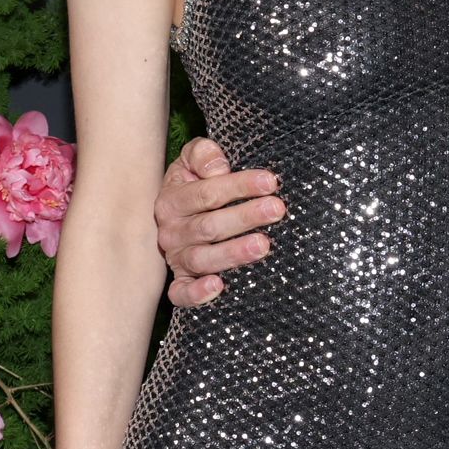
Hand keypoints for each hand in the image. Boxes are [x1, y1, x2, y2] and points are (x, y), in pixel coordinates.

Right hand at [156, 136, 283, 308]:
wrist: (175, 214)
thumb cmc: (193, 184)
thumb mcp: (192, 160)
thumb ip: (202, 154)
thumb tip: (219, 167)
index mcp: (172, 200)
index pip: (208, 193)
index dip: (240, 186)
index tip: (270, 182)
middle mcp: (171, 231)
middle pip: (209, 226)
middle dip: (245, 217)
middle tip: (277, 210)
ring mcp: (176, 258)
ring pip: (202, 258)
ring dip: (234, 253)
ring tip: (263, 245)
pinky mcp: (181, 281)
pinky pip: (181, 293)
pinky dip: (197, 294)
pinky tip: (219, 286)